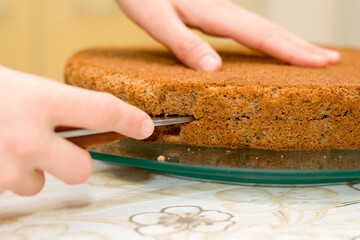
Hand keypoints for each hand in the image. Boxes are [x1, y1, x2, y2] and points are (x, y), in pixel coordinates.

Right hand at [0, 66, 153, 195]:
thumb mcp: (19, 85)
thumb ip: (51, 102)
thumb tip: (79, 113)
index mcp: (39, 100)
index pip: (103, 112)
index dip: (129, 120)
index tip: (144, 126)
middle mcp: (29, 138)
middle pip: (83, 168)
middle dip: (76, 162)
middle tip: (56, 147)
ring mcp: (11, 168)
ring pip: (42, 182)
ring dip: (33, 168)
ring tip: (8, 144)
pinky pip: (15, 187)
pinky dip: (9, 175)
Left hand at [116, 0, 340, 71]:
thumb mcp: (158, 20)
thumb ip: (185, 45)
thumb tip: (215, 70)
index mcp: (214, 14)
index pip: (260, 36)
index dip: (291, 51)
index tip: (319, 62)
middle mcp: (223, 9)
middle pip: (270, 30)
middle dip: (301, 47)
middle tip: (331, 60)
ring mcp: (220, 8)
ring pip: (262, 27)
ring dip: (289, 42)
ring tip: (310, 55)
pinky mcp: (213, 9)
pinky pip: (248, 27)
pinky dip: (267, 38)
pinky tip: (269, 43)